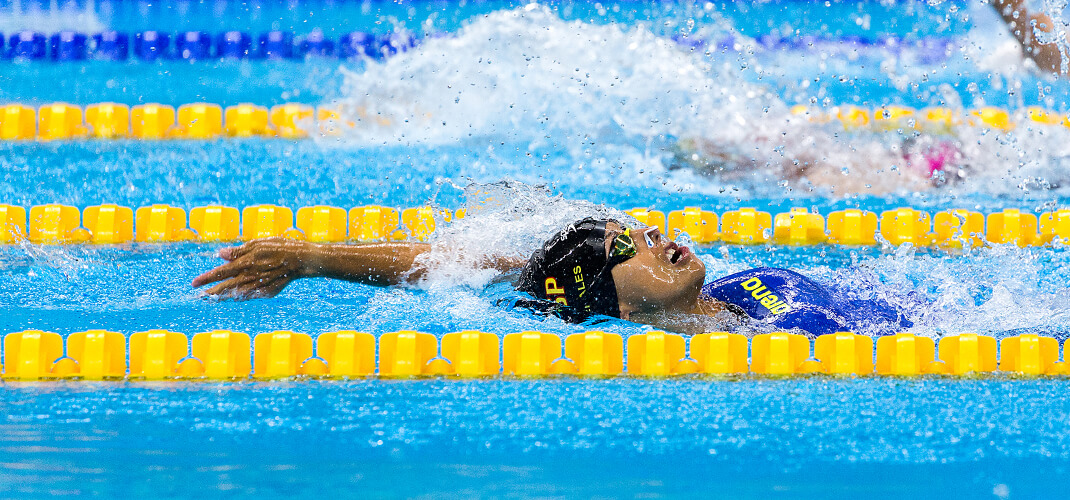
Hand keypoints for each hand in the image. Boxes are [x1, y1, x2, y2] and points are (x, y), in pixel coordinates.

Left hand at [192, 238, 315, 298]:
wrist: (301, 260)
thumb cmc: (278, 247)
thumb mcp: (257, 244)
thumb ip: (238, 251)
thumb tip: (221, 254)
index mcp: (244, 263)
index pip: (219, 273)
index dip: (205, 279)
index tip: (193, 284)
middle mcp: (248, 277)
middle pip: (224, 287)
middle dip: (210, 293)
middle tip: (198, 297)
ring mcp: (258, 287)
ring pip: (235, 294)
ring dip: (223, 297)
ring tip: (212, 299)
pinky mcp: (267, 293)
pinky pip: (250, 295)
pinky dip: (240, 297)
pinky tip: (235, 297)